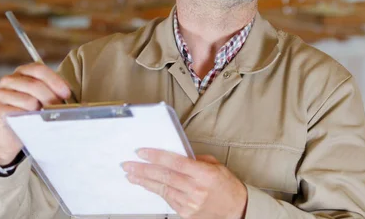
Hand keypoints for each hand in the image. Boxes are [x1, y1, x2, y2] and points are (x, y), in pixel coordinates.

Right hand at [0, 63, 71, 164]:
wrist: (11, 135)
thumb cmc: (31, 114)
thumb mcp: (44, 99)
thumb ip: (54, 92)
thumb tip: (68, 94)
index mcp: (22, 72)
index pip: (39, 69)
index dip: (55, 81)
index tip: (66, 94)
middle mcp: (8, 80)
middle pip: (35, 84)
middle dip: (51, 98)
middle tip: (59, 109)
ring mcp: (0, 94)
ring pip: (28, 100)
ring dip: (40, 111)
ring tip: (44, 118)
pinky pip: (17, 112)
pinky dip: (28, 119)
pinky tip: (30, 122)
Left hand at [122, 149, 247, 218]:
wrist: (237, 209)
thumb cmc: (226, 185)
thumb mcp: (215, 165)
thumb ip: (195, 160)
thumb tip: (175, 154)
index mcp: (203, 173)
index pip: (174, 162)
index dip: (155, 156)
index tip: (141, 152)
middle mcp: (196, 189)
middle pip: (164, 176)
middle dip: (143, 169)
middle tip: (128, 165)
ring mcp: (190, 203)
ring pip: (162, 189)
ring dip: (144, 181)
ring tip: (131, 175)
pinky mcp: (186, 214)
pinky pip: (168, 200)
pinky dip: (156, 191)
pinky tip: (147, 185)